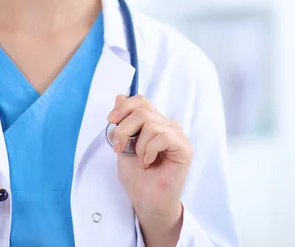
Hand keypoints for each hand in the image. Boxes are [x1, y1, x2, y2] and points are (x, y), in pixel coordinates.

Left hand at [108, 95, 191, 245]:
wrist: (146, 199)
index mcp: (153, 122)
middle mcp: (167, 125)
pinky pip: (162, 137)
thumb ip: (122, 122)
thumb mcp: (123, 144)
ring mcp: (177, 135)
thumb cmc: (137, 176)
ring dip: (138, 145)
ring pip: (151, 124)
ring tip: (140, 160)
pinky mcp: (184, 147)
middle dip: (124, 129)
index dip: (124, 107)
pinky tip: (149, 162)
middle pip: (142, 111)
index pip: (141, 101)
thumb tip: (120, 96)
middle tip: (119, 148)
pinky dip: (149, 150)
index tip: (110, 120)